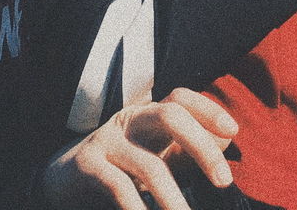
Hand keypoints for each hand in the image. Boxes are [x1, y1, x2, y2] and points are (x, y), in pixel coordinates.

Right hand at [38, 88, 238, 209]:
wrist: (63, 180)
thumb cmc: (120, 168)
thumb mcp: (156, 155)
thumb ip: (188, 150)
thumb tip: (226, 140)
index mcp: (147, 115)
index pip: (180, 97)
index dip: (208, 109)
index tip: (233, 130)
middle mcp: (128, 121)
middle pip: (170, 116)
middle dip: (201, 146)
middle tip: (224, 181)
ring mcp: (107, 141)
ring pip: (149, 163)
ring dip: (174, 197)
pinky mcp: (89, 166)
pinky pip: (119, 188)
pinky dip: (138, 208)